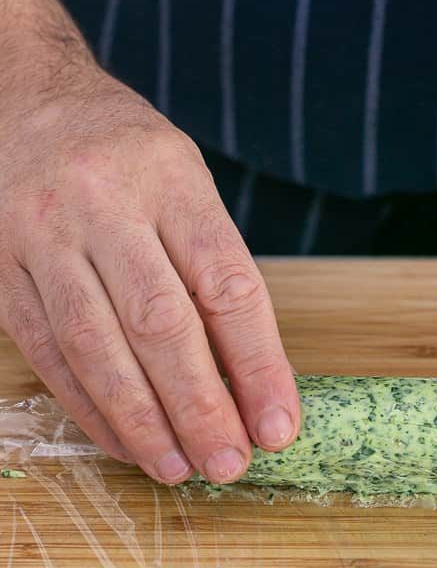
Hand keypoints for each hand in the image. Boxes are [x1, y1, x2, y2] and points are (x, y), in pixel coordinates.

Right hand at [0, 61, 299, 482]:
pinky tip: (124, 442)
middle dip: (200, 406)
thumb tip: (248, 376)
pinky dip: (90, 408)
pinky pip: (48, 353)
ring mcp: (42, 237)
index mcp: (170, 178)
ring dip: (142, 421)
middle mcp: (103, 204)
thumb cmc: (125, 154)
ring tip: (178, 468)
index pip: (227, 284)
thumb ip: (212, 266)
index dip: (258, 364)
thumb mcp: (185, 181)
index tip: (278, 425)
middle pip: (160, 323)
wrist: (22, 99)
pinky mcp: (1, 271)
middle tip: (230, 463)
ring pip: (97, 347)